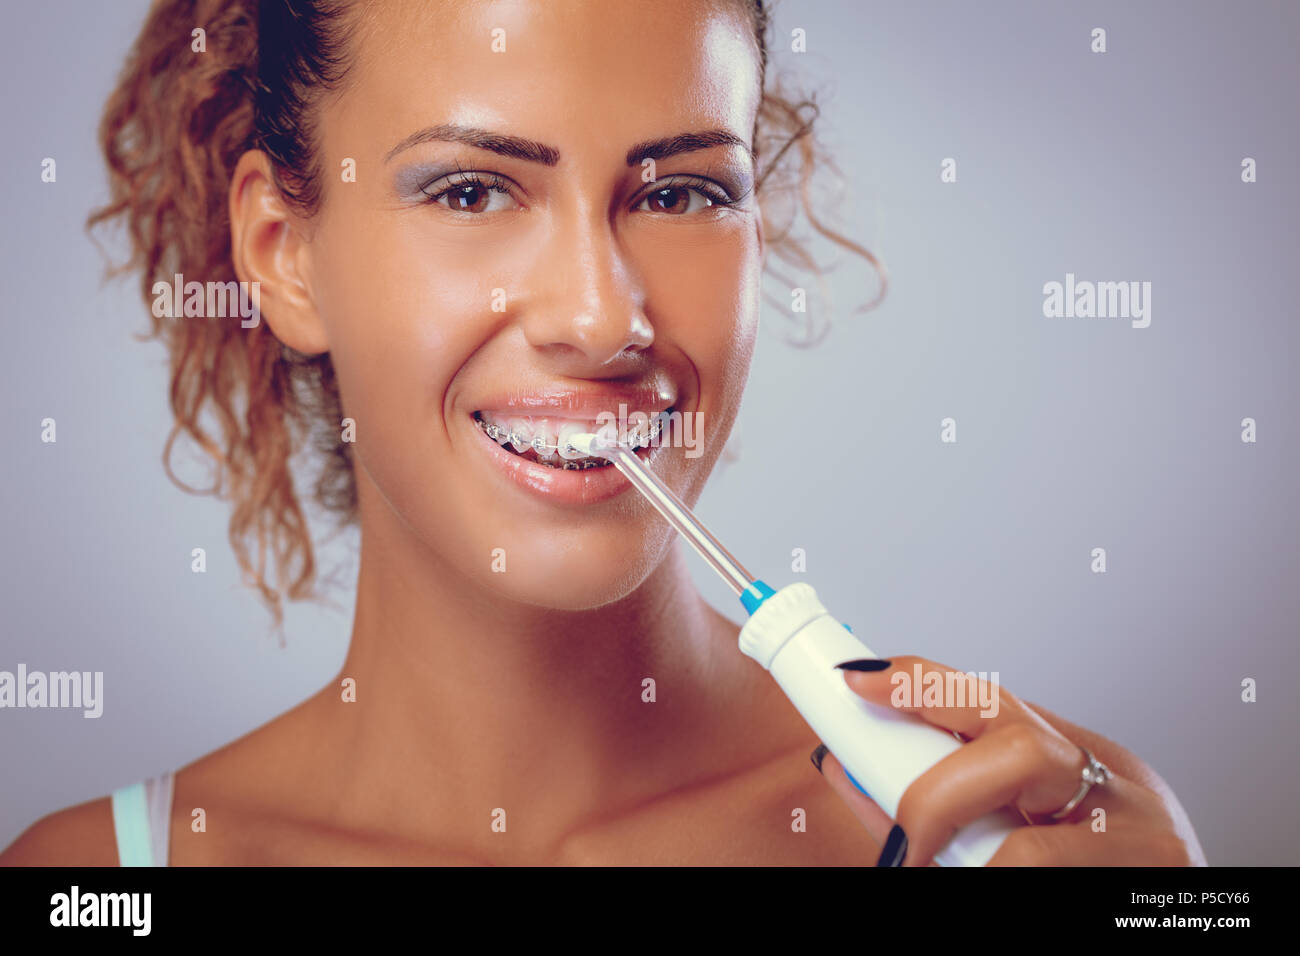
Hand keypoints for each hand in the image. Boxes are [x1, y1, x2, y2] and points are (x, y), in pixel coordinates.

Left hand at [813, 655, 1206, 865]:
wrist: (1194, 924)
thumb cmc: (1090, 868)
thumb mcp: (1023, 825)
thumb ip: (938, 798)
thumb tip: (844, 766)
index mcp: (1081, 757)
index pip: (992, 697)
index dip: (919, 682)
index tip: (858, 679)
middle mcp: (1121, 787)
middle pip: (1018, 750)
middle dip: (937, 795)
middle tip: (903, 845)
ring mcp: (1146, 840)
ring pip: (1032, 848)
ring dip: (971, 871)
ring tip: (938, 872)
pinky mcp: (1155, 887)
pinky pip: (1044, 881)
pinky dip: (993, 884)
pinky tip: (984, 881)